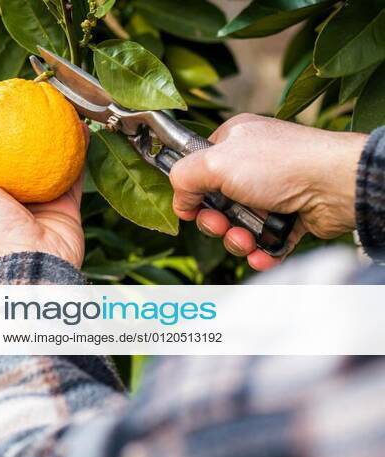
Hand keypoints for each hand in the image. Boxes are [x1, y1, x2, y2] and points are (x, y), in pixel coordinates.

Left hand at [0, 112, 86, 268]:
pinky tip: (79, 125)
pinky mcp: (65, 205)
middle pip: (17, 153)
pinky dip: (78, 150)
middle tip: (31, 96)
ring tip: (58, 104)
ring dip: (55, 132)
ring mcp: (38, 199)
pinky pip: (74, 172)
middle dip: (25, 126)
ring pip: (49, 159)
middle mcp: (8, 195)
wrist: (30, 263)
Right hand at [171, 114, 366, 270]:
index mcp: (234, 141)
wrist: (337, 186)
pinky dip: (260, 251)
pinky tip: (261, 254)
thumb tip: (180, 201)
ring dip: (237, 240)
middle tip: (223, 225)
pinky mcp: (289, 216)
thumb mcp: (216, 162)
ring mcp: (272, 191)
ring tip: (247, 240)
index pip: (198, 167)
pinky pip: (264, 240)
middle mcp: (252, 164)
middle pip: (215, 203)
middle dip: (215, 223)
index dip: (191, 191)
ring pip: (238, 225)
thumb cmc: (282, 164)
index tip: (191, 207)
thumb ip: (183, 177)